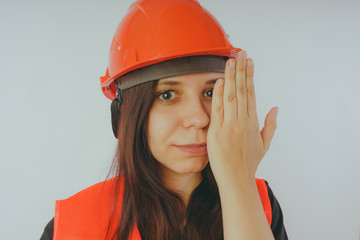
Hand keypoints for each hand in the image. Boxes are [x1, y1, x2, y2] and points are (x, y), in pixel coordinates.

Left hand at [207, 50, 277, 184]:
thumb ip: (270, 125)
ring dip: (230, 77)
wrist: (236, 179)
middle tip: (241, 53)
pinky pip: (218, 109)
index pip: (251, 93)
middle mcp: (242, 121)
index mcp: (252, 122)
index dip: (250, 76)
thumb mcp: (264, 144)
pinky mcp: (217, 131)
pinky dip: (218, 94)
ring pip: (231, 96)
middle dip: (241, 70)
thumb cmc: (249, 163)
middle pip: (242, 90)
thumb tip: (276, 109)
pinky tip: (219, 81)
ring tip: (231, 61)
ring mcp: (230, 125)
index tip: (249, 62)